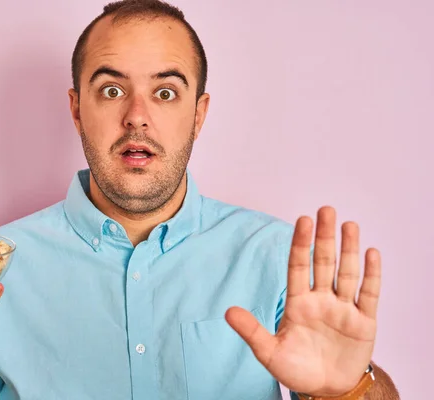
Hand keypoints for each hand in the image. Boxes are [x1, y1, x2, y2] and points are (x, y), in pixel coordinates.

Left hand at [225, 206, 379, 395]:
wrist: (325, 390)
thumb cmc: (295, 369)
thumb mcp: (269, 352)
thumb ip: (251, 331)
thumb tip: (228, 311)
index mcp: (298, 303)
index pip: (298, 266)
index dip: (300, 244)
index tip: (302, 220)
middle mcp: (321, 300)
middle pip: (323, 263)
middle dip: (324, 237)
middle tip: (326, 210)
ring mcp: (343, 310)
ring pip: (346, 273)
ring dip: (349, 249)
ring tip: (349, 224)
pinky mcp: (364, 323)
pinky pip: (369, 295)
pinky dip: (371, 275)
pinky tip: (371, 253)